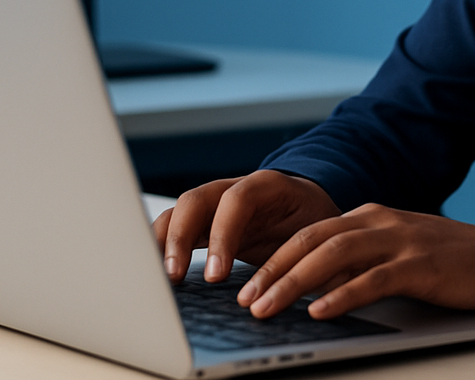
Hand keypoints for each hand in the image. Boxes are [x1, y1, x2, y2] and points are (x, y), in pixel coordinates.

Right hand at [152, 170, 340, 282]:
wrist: (311, 206)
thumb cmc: (317, 222)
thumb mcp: (321, 235)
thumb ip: (310, 256)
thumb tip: (308, 288)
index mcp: (268, 185)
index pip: (237, 200)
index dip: (223, 234)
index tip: (216, 275)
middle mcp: (235, 188)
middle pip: (196, 200)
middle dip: (180, 238)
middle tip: (174, 278)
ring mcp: (215, 204)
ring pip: (178, 213)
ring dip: (163, 244)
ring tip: (157, 280)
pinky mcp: (204, 222)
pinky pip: (175, 228)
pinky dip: (161, 248)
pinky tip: (153, 273)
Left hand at [235, 203, 474, 319]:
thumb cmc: (449, 261)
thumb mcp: (396, 252)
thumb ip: (359, 262)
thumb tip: (313, 288)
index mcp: (369, 216)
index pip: (308, 233)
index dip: (273, 259)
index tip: (245, 285)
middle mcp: (379, 221)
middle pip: (311, 241)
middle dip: (272, 271)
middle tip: (244, 300)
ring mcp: (399, 241)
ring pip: (333, 256)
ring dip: (294, 283)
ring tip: (268, 308)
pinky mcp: (419, 265)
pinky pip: (371, 279)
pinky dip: (341, 295)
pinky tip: (320, 311)